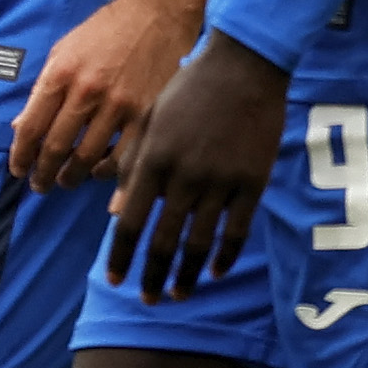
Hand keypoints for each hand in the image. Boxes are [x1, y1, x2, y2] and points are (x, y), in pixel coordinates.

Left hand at [10, 0, 194, 191]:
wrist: (155, 14)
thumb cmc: (105, 31)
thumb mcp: (63, 50)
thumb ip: (43, 88)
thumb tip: (21, 126)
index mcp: (61, 73)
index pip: (31, 126)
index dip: (21, 154)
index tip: (17, 170)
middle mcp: (87, 90)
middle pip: (57, 147)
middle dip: (43, 173)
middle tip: (39, 186)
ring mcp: (119, 104)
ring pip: (88, 157)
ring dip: (72, 176)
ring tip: (65, 182)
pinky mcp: (148, 113)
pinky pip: (124, 155)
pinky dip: (108, 171)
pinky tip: (98, 173)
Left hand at [105, 29, 286, 301]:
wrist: (242, 67)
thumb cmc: (187, 90)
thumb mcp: (148, 120)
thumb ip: (131, 166)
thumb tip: (117, 212)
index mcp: (153, 160)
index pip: (130, 222)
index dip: (121, 255)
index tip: (114, 280)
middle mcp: (184, 176)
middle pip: (164, 241)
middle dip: (153, 276)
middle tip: (148, 300)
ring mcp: (221, 181)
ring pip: (200, 243)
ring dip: (188, 275)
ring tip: (179, 294)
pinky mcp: (253, 182)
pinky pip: (237, 230)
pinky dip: (224, 256)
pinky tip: (214, 272)